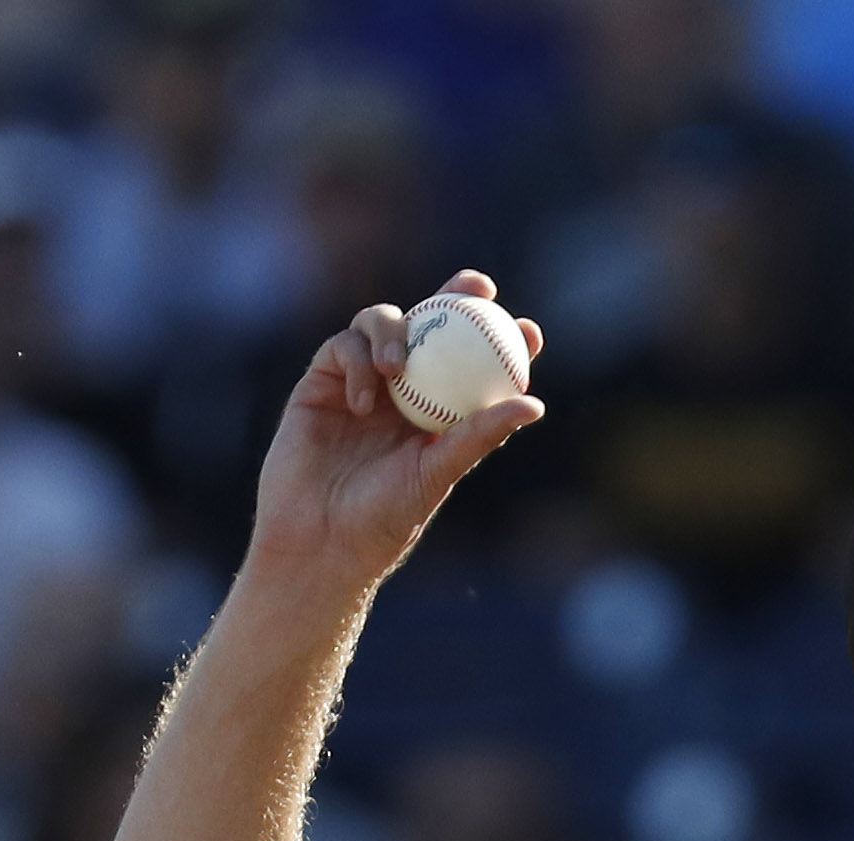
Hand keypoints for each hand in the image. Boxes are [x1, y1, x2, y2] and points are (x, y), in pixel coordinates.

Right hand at [247, 268, 545, 596]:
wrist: (318, 539)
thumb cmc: (382, 519)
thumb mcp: (438, 473)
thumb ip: (479, 436)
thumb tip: (534, 405)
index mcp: (437, 411)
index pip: (473, 364)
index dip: (500, 339)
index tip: (528, 330)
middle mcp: (402, 389)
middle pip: (430, 326)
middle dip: (455, 296)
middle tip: (477, 288)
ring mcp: (361, 381)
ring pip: (383, 323)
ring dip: (394, 332)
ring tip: (396, 369)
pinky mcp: (322, 380)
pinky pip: (343, 347)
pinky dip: (356, 363)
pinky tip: (363, 401)